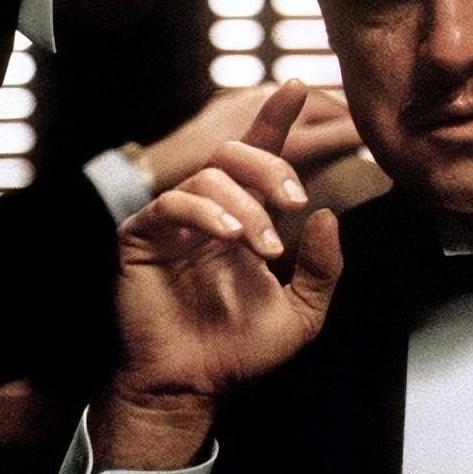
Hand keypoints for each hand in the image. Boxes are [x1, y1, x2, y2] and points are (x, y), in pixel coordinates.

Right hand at [89, 80, 343, 471]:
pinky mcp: (142, 236)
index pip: (260, 156)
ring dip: (244, 205)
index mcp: (245, 216)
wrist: (190, 387)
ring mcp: (174, 221)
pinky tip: (229, 236)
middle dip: (269, 166)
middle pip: (234, 153)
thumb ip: (324, 268)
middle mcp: (209, 210)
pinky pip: (172, 204)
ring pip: (208, 177)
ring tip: (262, 244)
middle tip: (293, 198)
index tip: (300, 86)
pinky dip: (205, 213)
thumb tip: (330, 217)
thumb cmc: (237, 351)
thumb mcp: (302, 313)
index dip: (277, 118)